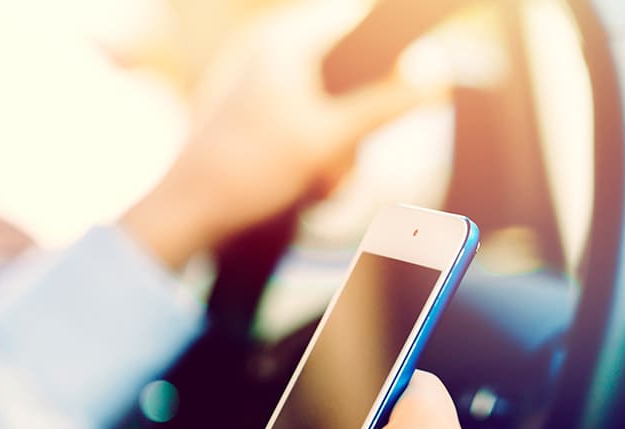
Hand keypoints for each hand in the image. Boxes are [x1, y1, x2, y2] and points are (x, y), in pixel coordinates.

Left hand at [121, 4, 428, 267]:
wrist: (189, 213)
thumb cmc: (249, 170)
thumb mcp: (330, 139)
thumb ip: (386, 104)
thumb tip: (436, 72)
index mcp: (285, 42)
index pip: (356, 17)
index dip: (389, 45)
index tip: (408, 75)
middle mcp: (268, 53)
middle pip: (346, 72)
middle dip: (355, 122)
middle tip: (343, 157)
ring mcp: (257, 86)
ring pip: (326, 106)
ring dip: (334, 147)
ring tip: (317, 179)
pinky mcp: (251, 117)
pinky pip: (302, 127)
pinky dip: (311, 155)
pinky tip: (301, 184)